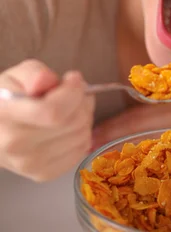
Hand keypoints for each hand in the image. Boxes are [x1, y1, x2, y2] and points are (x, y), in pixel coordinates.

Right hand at [0, 59, 94, 180]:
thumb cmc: (7, 99)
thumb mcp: (17, 75)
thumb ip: (34, 74)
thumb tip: (46, 81)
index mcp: (8, 116)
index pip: (53, 112)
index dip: (72, 92)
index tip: (73, 78)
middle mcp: (17, 145)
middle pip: (72, 123)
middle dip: (82, 101)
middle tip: (76, 92)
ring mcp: (30, 163)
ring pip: (80, 137)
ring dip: (85, 117)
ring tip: (72, 108)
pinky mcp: (42, 174)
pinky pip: (79, 152)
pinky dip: (82, 136)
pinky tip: (69, 126)